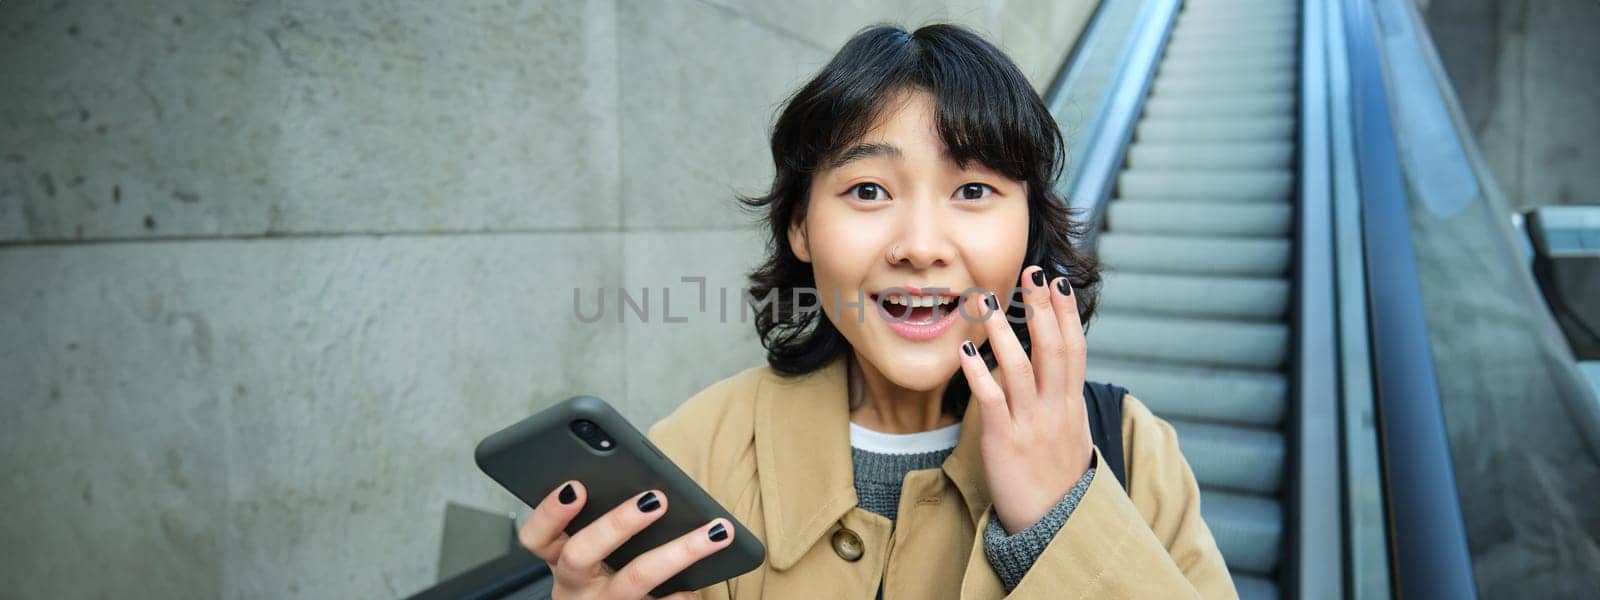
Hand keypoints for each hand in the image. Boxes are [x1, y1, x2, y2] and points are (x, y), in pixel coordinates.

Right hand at [518, 481, 733, 598]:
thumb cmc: (606, 574)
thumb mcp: (592, 550)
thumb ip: (602, 521)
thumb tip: (648, 489)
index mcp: (558, 559)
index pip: (536, 536)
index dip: (551, 512)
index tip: (576, 486)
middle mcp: (574, 587)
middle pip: (582, 554)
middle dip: (619, 523)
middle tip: (656, 499)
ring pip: (636, 578)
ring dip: (680, 551)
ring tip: (715, 530)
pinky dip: (683, 593)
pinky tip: (702, 580)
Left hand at [957, 265, 1093, 534]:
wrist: (1055, 528)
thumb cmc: (1057, 480)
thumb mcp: (1070, 435)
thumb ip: (1061, 400)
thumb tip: (1056, 371)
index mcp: (1071, 405)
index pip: (1074, 349)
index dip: (1066, 314)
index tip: (1056, 282)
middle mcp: (1056, 410)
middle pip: (1053, 349)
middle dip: (1042, 309)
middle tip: (1032, 272)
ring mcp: (1032, 425)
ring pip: (1021, 369)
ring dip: (1004, 331)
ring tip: (987, 301)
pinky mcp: (1006, 442)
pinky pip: (992, 401)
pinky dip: (979, 373)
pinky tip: (965, 350)